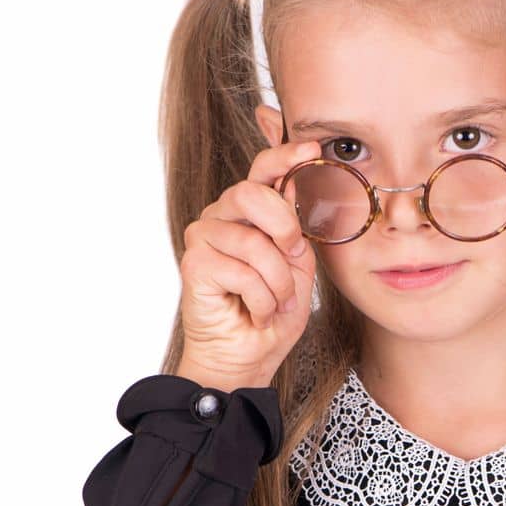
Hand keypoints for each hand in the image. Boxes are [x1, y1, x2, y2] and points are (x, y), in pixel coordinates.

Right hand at [175, 129, 324, 392]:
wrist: (249, 356)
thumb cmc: (273, 312)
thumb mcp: (298, 266)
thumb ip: (296, 229)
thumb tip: (294, 188)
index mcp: (252, 212)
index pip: (264, 170)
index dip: (284, 155)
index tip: (311, 150)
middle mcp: (223, 216)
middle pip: (251, 193)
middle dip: (283, 227)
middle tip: (291, 255)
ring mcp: (204, 237)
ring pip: (252, 242)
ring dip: (276, 282)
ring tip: (275, 303)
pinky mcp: (194, 263)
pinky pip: (240, 271)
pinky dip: (260, 299)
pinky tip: (255, 312)